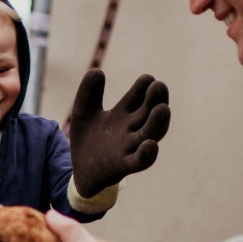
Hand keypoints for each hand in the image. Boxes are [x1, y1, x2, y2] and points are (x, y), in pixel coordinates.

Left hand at [69, 69, 169, 198]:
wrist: (79, 171)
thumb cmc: (87, 140)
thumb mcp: (83, 112)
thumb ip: (88, 93)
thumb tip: (97, 71)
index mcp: (124, 114)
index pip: (138, 97)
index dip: (143, 87)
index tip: (147, 79)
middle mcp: (132, 129)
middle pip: (149, 113)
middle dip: (156, 99)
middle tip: (159, 85)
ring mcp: (129, 148)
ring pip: (150, 134)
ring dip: (157, 123)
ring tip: (163, 109)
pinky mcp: (123, 166)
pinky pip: (139, 161)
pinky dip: (146, 154)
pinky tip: (150, 144)